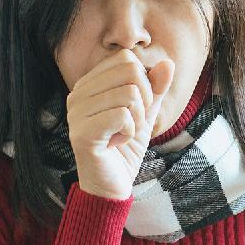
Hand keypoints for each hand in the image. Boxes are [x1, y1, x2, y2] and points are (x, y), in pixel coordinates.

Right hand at [65, 49, 174, 198]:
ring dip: (138, 119)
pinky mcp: (82, 133)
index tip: (136, 108)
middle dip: (145, 99)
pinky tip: (117, 143)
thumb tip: (168, 63)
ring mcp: (76, 113)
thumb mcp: (146, 112)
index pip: (126, 59)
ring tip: (124, 134)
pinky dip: (130, 132)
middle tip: (133, 123)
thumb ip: (156, 88)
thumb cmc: (125, 148)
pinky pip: (122, 116)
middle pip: (130, 71)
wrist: (112, 185)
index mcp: (89, 84)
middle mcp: (77, 94)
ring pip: (129, 94)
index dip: (144, 81)